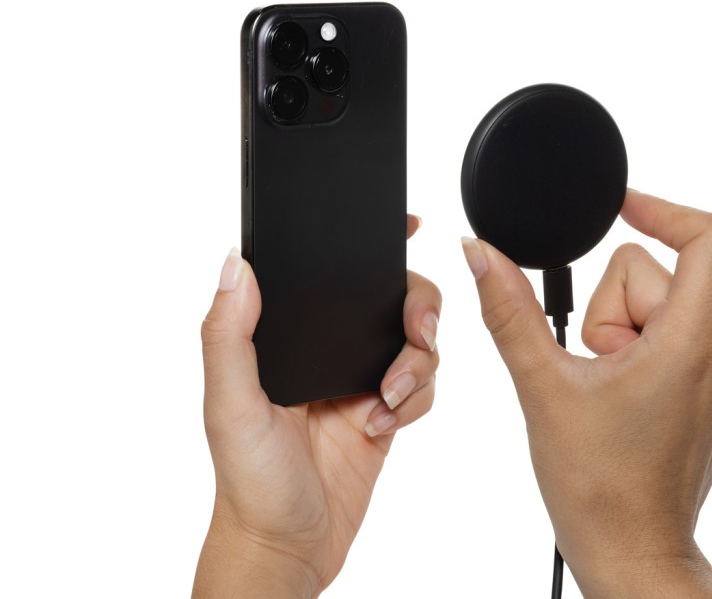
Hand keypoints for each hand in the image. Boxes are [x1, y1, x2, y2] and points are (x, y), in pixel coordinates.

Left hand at [193, 216, 440, 597]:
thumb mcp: (230, 405)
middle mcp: (326, 348)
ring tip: (386, 401)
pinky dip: (416, 401)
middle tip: (415, 337)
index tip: (406, 224)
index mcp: (285, 335)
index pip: (328, 271)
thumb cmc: (248, 482)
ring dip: (417, 364)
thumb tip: (234, 263)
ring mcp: (359, 378)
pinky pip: (424, 384)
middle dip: (417, 310)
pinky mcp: (386, 410)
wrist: (289, 547)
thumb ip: (228, 335)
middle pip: (393, 298)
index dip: (369, 242)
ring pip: (418, 340)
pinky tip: (382, 425)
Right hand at [462, 190, 711, 597]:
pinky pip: (677, 339)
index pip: (711, 237)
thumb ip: (508, 310)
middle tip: (593, 369)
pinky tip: (625, 403)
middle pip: (657, 277)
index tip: (624, 207)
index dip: (665, 207)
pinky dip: (644, 355)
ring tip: (608, 392)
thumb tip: (481, 252)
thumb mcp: (542, 386)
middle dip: (610, 311)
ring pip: (662, 310)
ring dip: (625, 336)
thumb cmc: (596, 487)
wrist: (632, 553)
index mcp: (690, 343)